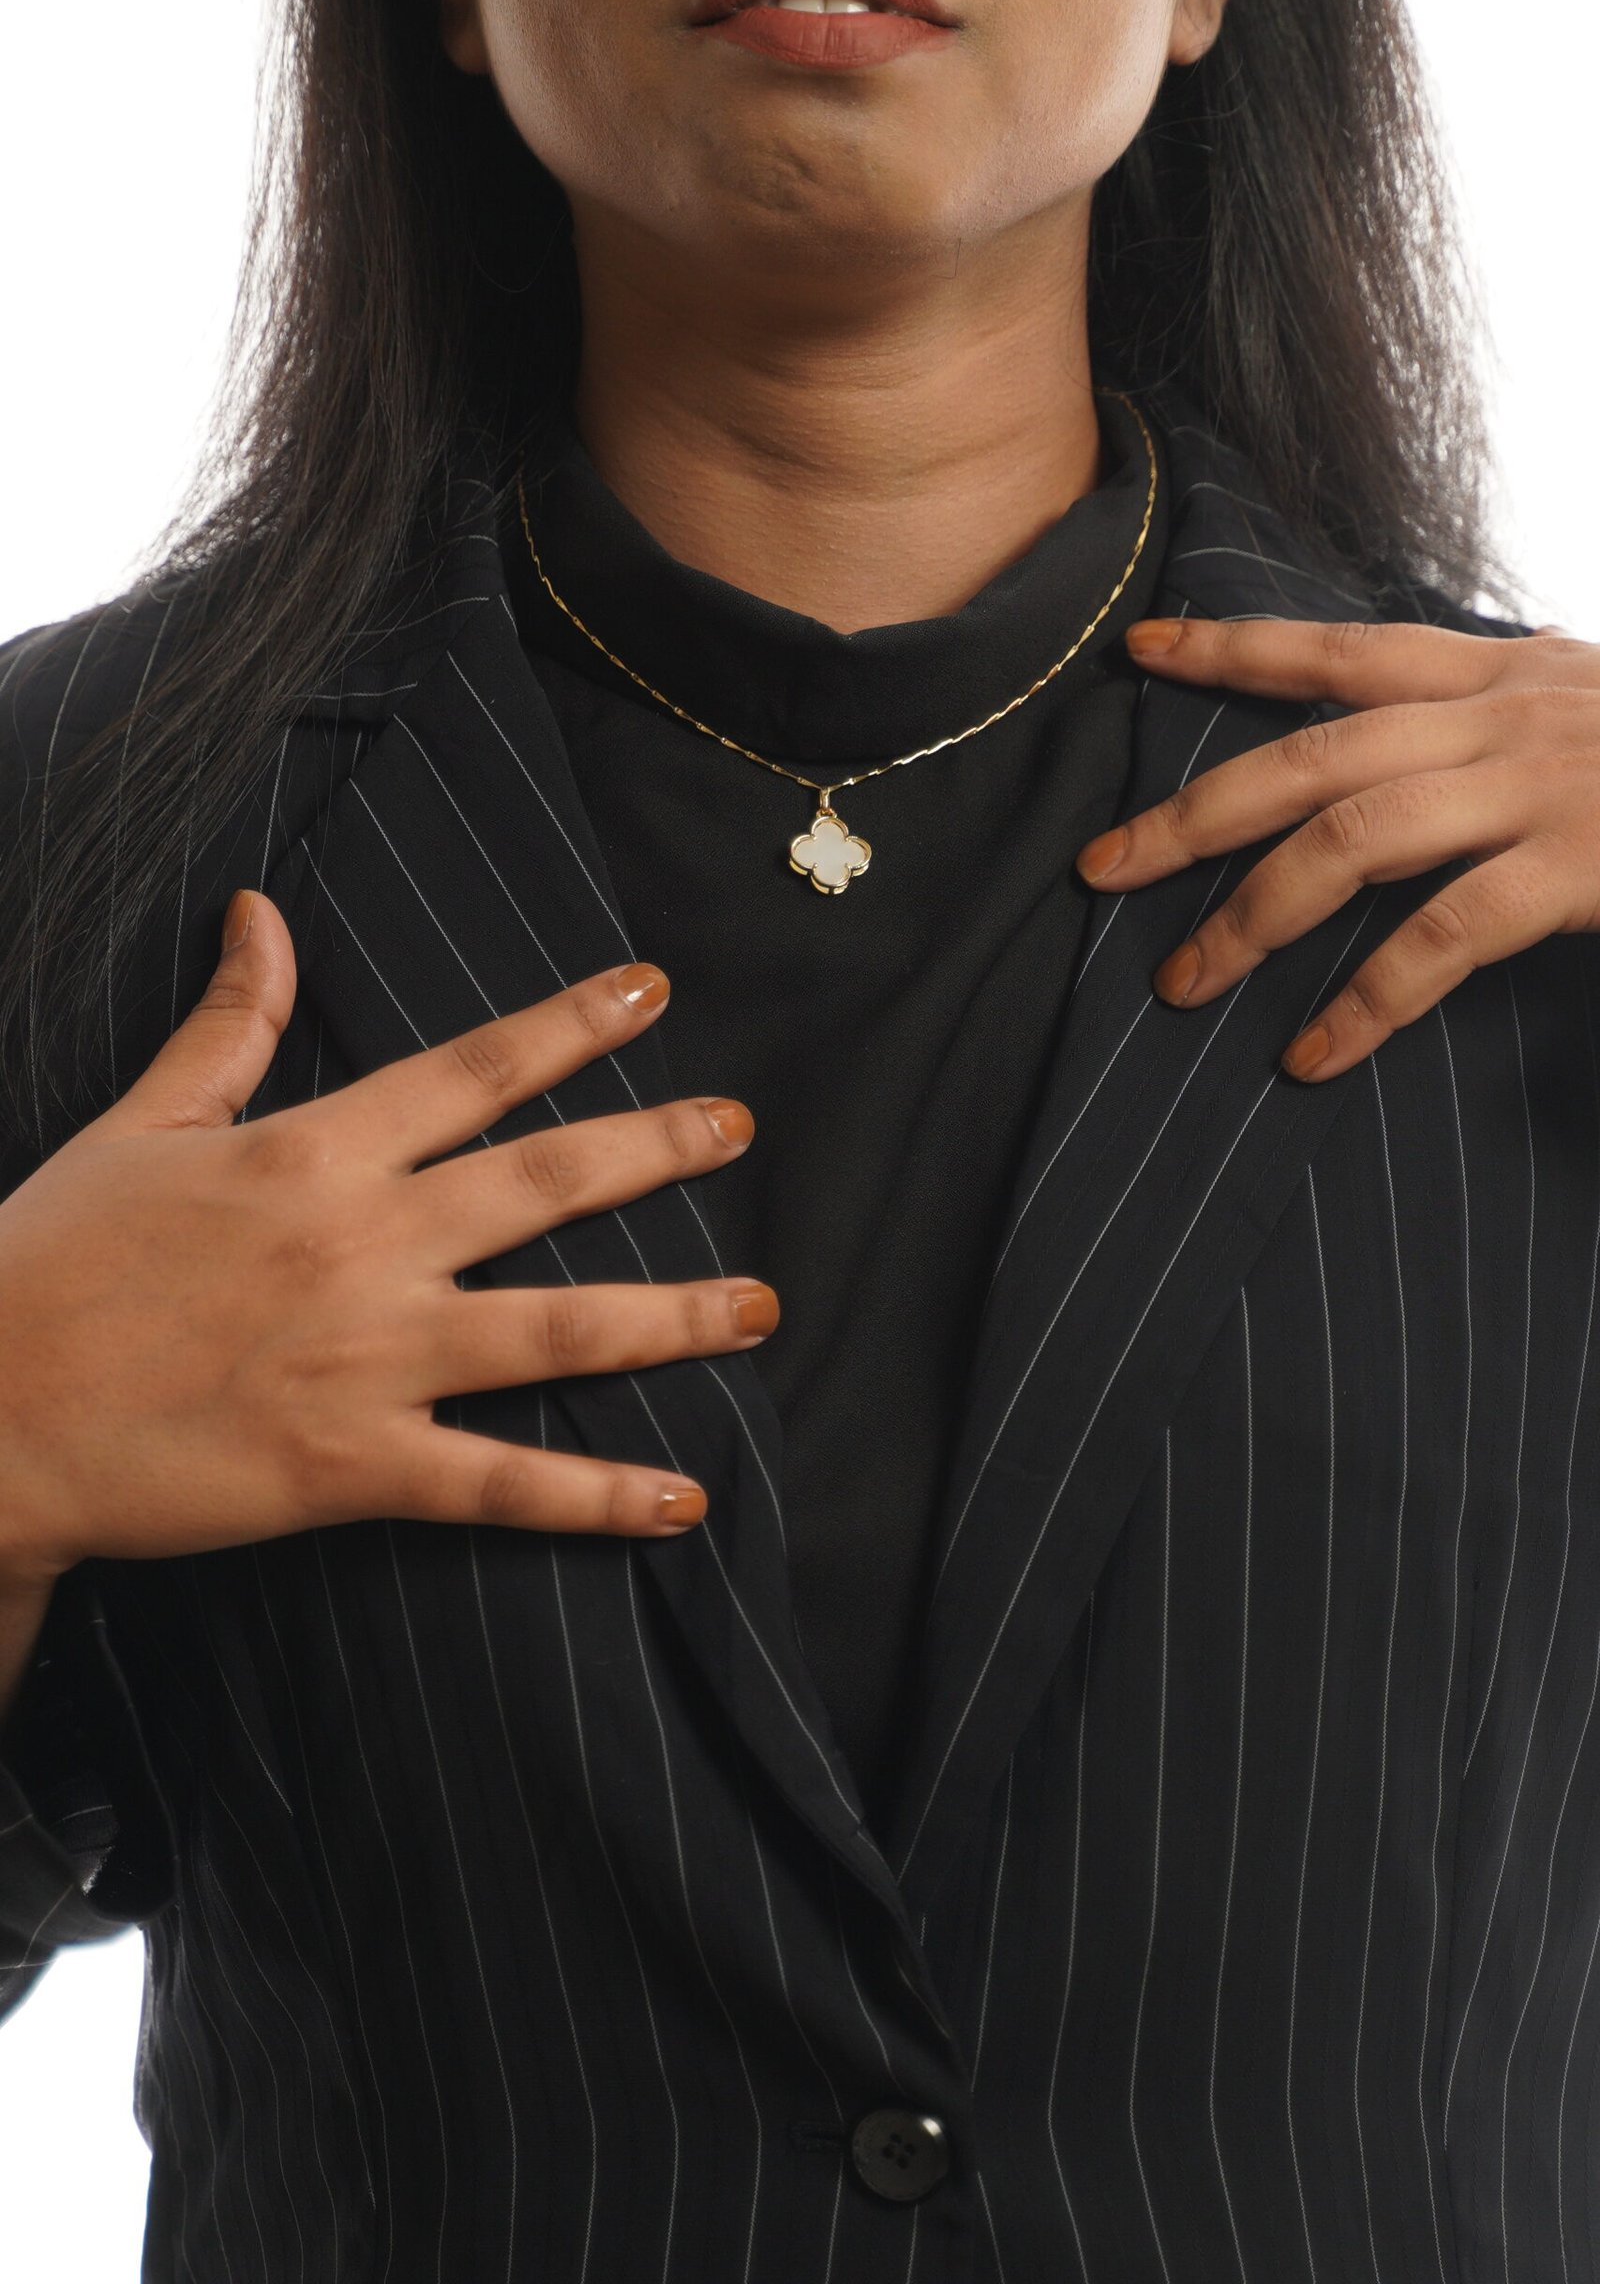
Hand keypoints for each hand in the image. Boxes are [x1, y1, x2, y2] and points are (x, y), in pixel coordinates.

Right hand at [0, 892, 776, 1586]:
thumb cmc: (53, 1259)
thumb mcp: (143, 1123)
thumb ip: (228, 1023)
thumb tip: (262, 913)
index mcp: (313, 1152)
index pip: (474, 1069)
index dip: (572, 1024)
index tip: (652, 992)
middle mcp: (363, 1242)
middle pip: (545, 1183)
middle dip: (658, 1148)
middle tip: (742, 1127)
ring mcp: (368, 1358)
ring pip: (555, 1329)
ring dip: (671, 1315)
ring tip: (760, 1303)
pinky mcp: (355, 1466)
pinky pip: (501, 1481)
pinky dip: (597, 1495)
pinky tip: (682, 1500)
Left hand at [1075, 616, 1599, 1080]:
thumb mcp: (1595, 709)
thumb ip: (1504, 721)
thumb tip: (1424, 736)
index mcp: (1505, 674)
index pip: (1344, 650)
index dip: (1234, 648)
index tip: (1137, 649)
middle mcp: (1507, 717)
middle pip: (1313, 755)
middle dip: (1194, 815)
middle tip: (1099, 869)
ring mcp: (1540, 788)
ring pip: (1355, 837)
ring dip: (1253, 914)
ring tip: (1183, 983)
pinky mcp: (1580, 866)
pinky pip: (1445, 934)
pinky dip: (1368, 1000)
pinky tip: (1312, 1053)